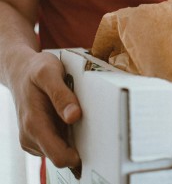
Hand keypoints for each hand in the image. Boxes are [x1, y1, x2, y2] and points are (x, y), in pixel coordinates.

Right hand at [10, 51, 81, 167]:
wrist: (20, 70)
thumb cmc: (36, 70)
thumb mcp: (49, 73)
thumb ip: (61, 95)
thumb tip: (74, 116)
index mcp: (34, 125)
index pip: (59, 156)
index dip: (78, 154)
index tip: (95, 141)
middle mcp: (31, 137)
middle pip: (63, 156)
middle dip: (79, 145)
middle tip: (91, 123)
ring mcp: (33, 138)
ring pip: (62, 150)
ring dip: (74, 138)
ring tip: (77, 115)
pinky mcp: (38, 137)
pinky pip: (59, 143)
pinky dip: (68, 134)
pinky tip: (70, 117)